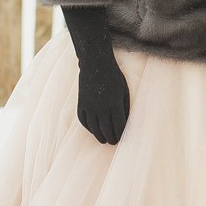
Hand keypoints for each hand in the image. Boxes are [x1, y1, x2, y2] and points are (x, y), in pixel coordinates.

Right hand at [61, 5, 130, 143]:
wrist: (96, 64)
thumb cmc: (114, 76)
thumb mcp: (124, 91)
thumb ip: (124, 107)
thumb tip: (124, 122)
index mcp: (114, 105)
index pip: (118, 127)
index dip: (120, 134)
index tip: (121, 138)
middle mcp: (101, 108)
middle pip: (106, 131)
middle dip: (111, 138)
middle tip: (113, 142)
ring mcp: (90, 107)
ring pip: (94, 129)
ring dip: (99, 136)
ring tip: (103, 139)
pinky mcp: (81, 104)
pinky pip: (83, 120)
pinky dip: (88, 128)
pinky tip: (93, 130)